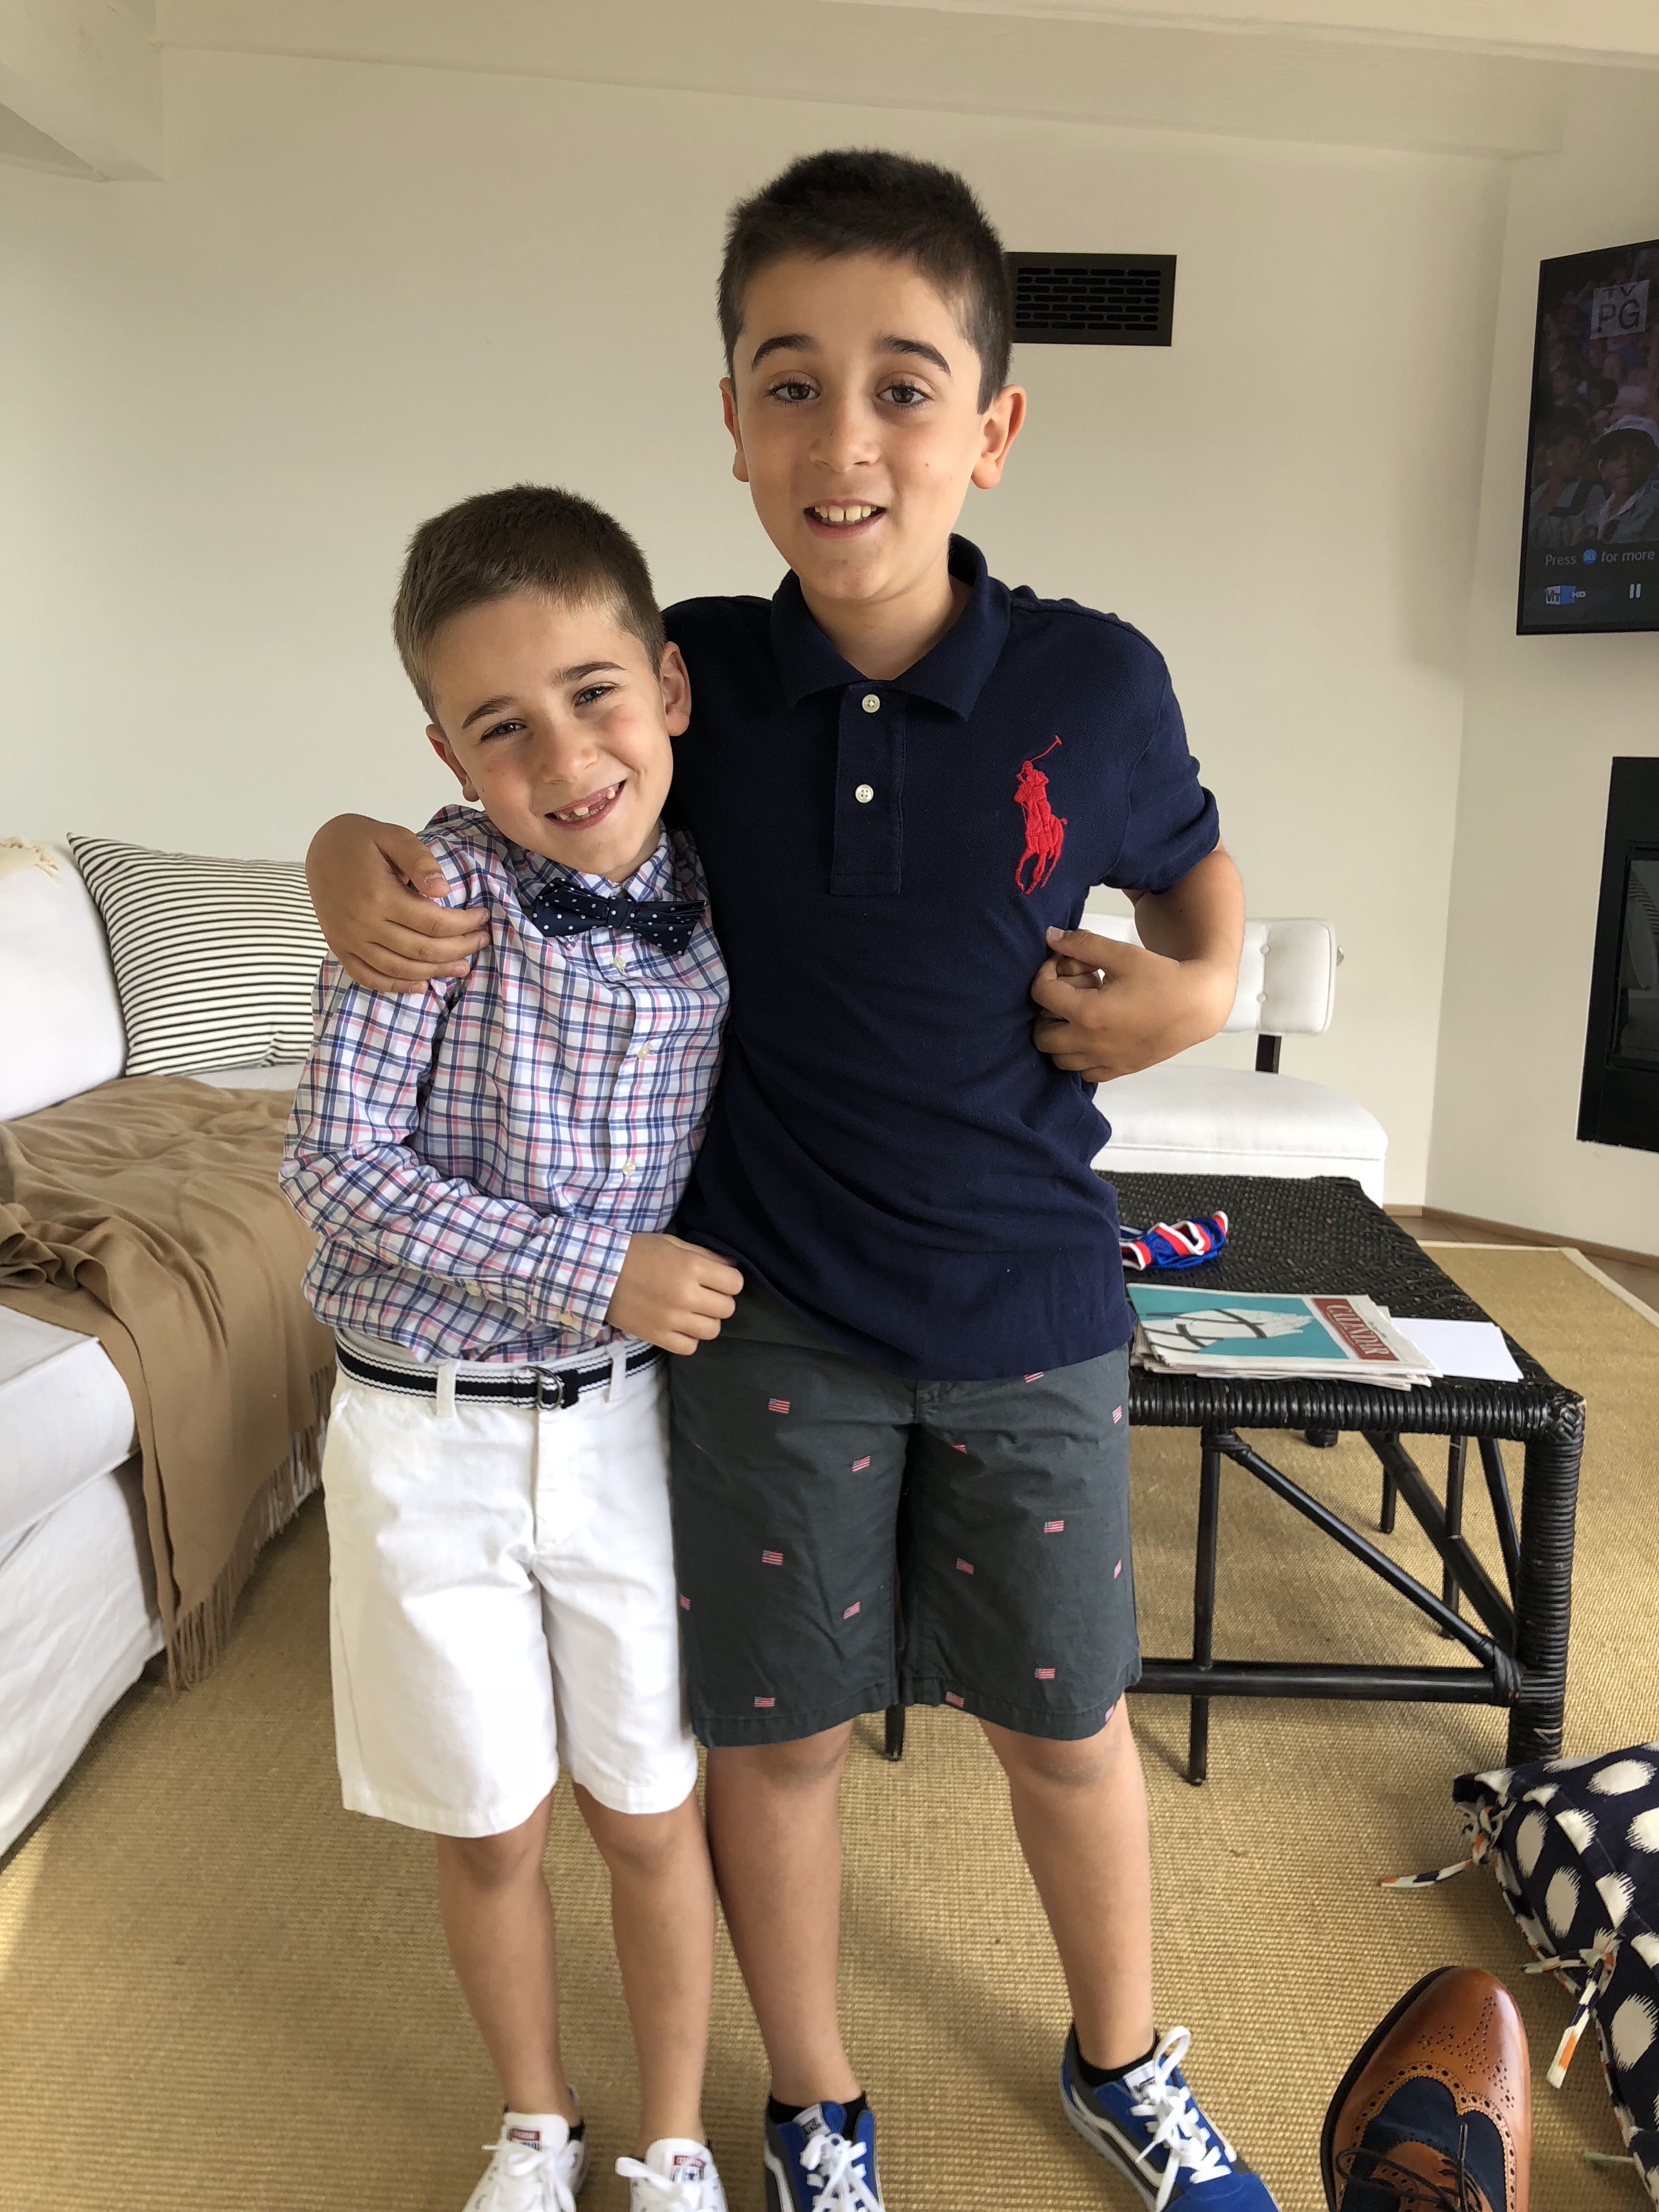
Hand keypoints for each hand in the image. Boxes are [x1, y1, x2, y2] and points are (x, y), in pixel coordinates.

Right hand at [306, 814, 489, 991]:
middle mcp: (362, 924)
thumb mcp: (393, 836)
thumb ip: (420, 860)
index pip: (433, 922)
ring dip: (435, 971)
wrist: (320, 848)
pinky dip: (395, 986)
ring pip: (399, 969)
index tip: (483, 917)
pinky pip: (368, 977)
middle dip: (458, 949)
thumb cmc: (362, 840)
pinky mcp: (340, 947)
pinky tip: (421, 985)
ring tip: (462, 966)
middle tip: (481, 941)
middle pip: (421, 950)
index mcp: (379, 896)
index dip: (464, 924)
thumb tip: (443, 891)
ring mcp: (349, 940)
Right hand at [605, 1232, 744, 1355]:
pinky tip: (680, 1326)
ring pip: (712, 1331)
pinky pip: (689, 1347)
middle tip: (704, 1296)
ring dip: (706, 1321)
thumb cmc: (637, 1252)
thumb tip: (732, 1268)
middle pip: (727, 1309)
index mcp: (691, 1267)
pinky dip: (689, 1339)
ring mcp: (671, 1319)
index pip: (735, 1284)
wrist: (597, 1272)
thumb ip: (705, 1255)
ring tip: (692, 1312)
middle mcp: (685, 1295)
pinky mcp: (657, 1336)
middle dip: (720, 1301)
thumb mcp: (673, 1243)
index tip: (718, 1281)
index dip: (729, 1282)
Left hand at [1030, 926, 1236, 1082]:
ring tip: (1082, 1014)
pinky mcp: (1118, 1070)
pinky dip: (1080, 1057)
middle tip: (1069, 993)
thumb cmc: (1163, 978)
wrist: (1197, 1006)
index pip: (1041, 994)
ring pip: (1059, 1059)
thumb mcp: (1121, 954)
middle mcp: (1092, 1043)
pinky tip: (1094, 1034)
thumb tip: (1051, 937)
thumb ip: (1082, 944)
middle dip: (1047, 1011)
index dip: (1044, 973)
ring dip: (1060, 1037)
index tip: (1060, 964)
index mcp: (1089, 1013)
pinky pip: (1084, 1073)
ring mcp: (1105, 1061)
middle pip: (1041, 1035)